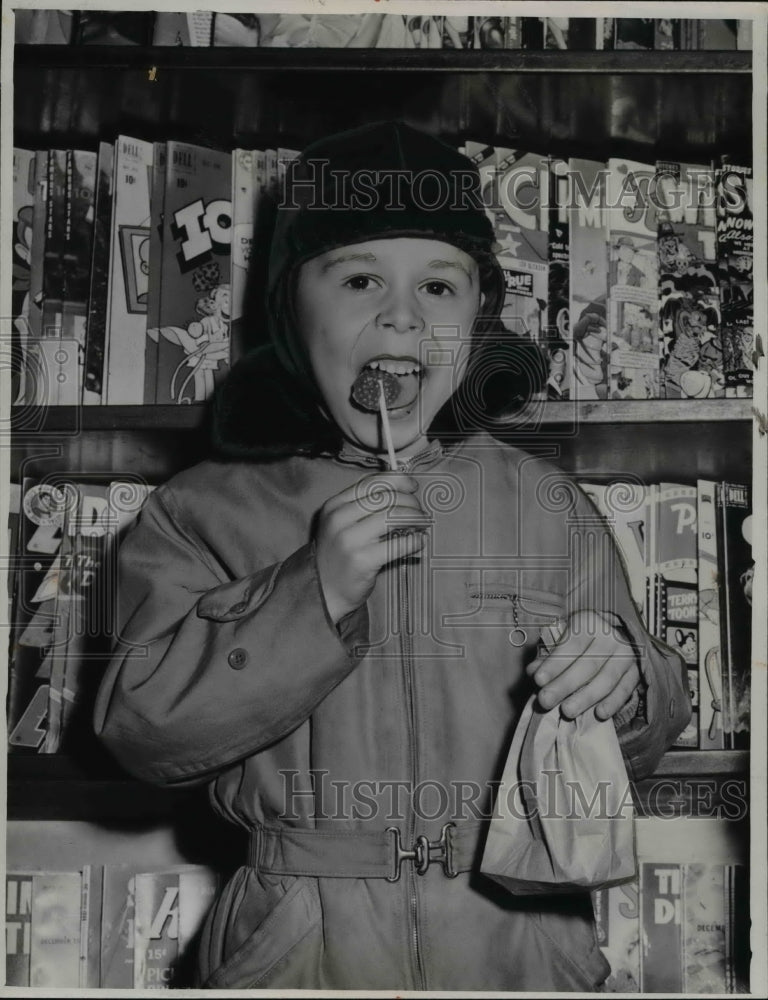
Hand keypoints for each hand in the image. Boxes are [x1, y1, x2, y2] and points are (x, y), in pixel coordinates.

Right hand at [315, 472, 429, 623]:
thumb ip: (364, 506)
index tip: (413, 486)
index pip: (371, 483)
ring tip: (423, 524)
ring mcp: (350, 540)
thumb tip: (403, 489)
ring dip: (415, 518)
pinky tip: (420, 541)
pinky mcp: (362, 560)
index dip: (398, 481)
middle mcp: (340, 519)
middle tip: (421, 511)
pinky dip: (415, 540)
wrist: (325, 590)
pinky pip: (398, 544)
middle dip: (411, 502)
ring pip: (393, 517)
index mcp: (335, 505)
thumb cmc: (340, 555)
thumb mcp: (342, 523)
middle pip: (386, 498)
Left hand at [526, 611, 640, 720]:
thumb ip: (548, 656)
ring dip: (586, 697)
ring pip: (606, 679)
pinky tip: (600, 714)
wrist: (615, 636)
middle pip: (587, 665)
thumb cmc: (579, 640)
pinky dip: (613, 703)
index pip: (570, 646)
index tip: (538, 680)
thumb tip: (533, 671)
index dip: (554, 664)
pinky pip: (624, 690)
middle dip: (564, 685)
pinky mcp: (636, 672)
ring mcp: (626, 654)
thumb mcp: (563, 640)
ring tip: (567, 711)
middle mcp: (610, 636)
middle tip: (545, 701)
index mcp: (589, 622)